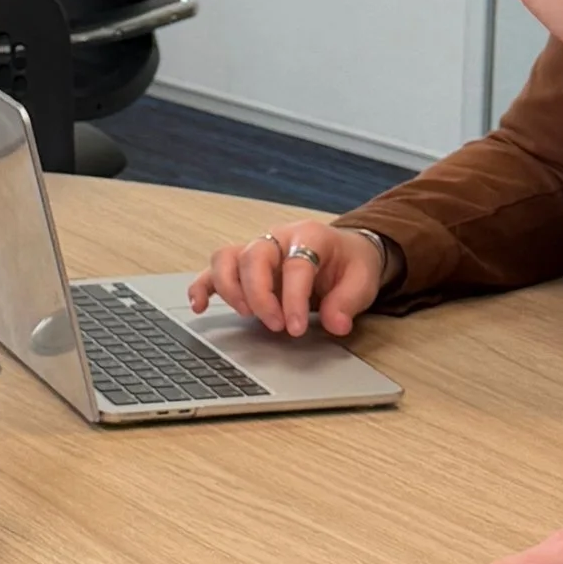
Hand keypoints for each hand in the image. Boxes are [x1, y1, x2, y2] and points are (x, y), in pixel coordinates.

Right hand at [192, 219, 388, 338]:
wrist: (344, 252)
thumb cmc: (350, 264)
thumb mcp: (363, 281)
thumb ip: (348, 302)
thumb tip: (334, 324)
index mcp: (310, 235)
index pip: (295, 265)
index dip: (294, 299)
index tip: (296, 328)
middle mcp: (278, 238)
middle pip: (254, 257)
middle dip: (260, 295)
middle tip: (275, 326)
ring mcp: (257, 249)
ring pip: (228, 258)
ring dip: (231, 289)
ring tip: (245, 315)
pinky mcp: (243, 265)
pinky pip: (214, 270)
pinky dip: (203, 287)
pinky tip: (199, 306)